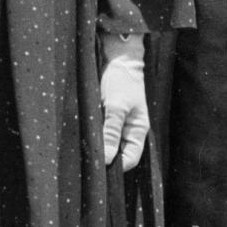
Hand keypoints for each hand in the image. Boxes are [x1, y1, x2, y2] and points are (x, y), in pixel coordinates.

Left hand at [100, 33, 148, 169]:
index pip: (130, 159)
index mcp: (138, 131)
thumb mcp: (115, 107)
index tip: (100, 167)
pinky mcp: (110, 118)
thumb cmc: (122, 81)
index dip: (116, 166)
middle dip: (106, 157)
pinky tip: (87, 135)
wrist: (119, 59)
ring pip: (110, 145)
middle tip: (90, 158)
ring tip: (87, 146)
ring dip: (100, 146)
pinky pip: (104, 134)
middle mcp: (130, 131)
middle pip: (119, 154)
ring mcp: (120, 125)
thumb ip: (111, 133)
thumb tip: (107, 158)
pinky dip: (96, 136)